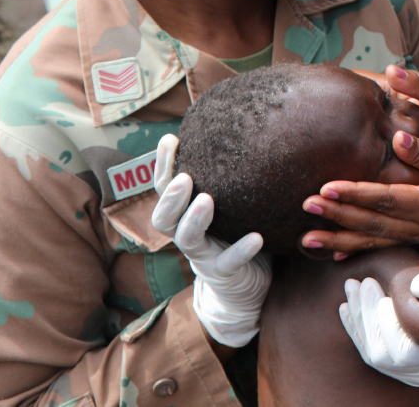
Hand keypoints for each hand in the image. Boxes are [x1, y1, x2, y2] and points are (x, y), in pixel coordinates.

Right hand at [151, 137, 270, 347]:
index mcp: (184, 215)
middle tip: (184, 177)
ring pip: (188, 240)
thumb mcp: (229, 205)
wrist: (244, 286)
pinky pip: (229, 262)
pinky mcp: (224, 273)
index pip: (164, 188)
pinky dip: (241, 249)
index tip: (170, 139)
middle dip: (170, 197)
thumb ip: (227, 179)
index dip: (162, 166)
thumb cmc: (235, 233)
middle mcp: (187, 235)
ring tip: (206, 201)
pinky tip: (256, 238)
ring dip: (195, 220)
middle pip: (163, 218)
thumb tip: (239, 131)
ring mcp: (203, 256)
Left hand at [303, 132, 418, 254]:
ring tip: (306, 239)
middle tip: (307, 205)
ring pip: (373, 239)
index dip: (357, 193)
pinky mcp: (416, 236)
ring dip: (339, 239)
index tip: (328, 187)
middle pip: (374, 223)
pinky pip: (382, 244)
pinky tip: (333, 252)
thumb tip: (397, 139)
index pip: (388, 199)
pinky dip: (356, 249)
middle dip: (338, 216)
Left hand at [339, 277, 418, 386]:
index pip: (405, 348)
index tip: (368, 282)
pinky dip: (357, 331)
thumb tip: (417, 288)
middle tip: (355, 283)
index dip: (380, 317)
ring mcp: (415, 374)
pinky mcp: (404, 369)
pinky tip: (346, 308)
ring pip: (374, 356)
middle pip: (384, 355)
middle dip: (363, 316)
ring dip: (358, 320)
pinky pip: (372, 355)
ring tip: (350, 288)